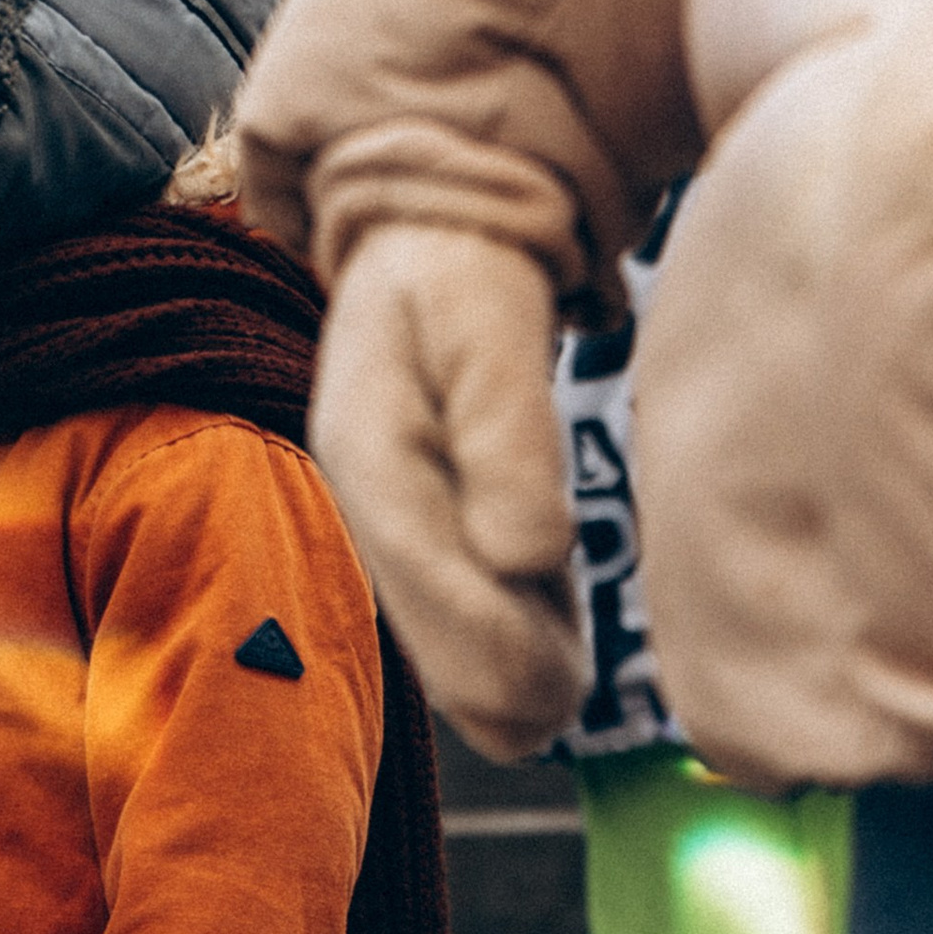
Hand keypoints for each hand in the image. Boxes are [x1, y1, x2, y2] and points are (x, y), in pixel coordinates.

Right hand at [310, 223, 582, 761]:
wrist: (435, 226)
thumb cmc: (467, 266)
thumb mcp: (489, 324)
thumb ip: (508, 434)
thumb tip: (528, 556)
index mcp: (367, 446)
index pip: (421, 574)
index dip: (489, 648)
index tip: (560, 702)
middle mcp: (364, 491)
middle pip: (422, 622)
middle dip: (495, 677)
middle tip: (568, 707)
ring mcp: (389, 507)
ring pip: (441, 624)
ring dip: (504, 663)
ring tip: (564, 686)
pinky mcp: (421, 515)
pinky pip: (462, 599)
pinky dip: (511, 627)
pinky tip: (553, 634)